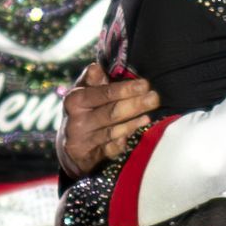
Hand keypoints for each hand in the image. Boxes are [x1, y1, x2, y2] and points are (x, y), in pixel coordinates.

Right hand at [57, 61, 158, 175]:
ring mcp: (82, 141)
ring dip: (133, 124)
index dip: (126, 89)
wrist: (70, 147)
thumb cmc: (84, 112)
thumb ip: (92, 80)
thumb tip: (97, 67)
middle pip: (111, 112)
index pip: (104, 93)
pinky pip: (110, 150)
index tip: (145, 84)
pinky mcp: (88, 158)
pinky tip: (134, 136)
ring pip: (112, 131)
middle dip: (135, 104)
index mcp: (75, 100)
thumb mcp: (83, 93)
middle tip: (155, 98)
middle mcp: (76, 121)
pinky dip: (122, 143)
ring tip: (149, 116)